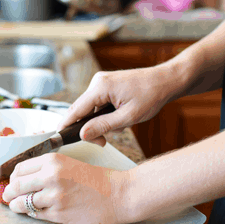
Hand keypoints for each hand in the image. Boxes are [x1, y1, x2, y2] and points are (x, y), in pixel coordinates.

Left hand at [1, 153, 129, 223]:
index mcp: (52, 161)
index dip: (12, 177)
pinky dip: (32, 214)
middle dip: (8, 193)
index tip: (10, 182)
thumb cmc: (95, 179)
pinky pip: (36, 215)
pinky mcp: (59, 214)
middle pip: (15, 186)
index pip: (19, 169)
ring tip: (17, 206)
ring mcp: (54, 197)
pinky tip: (36, 211)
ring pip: (22, 203)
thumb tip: (20, 179)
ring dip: (17, 206)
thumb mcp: (69, 164)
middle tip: (8, 196)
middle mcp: (51, 177)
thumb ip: (46, 170)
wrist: (119, 194)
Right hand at [57, 66, 177, 146]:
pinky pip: (97, 104)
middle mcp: (97, 82)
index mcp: (101, 87)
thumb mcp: (128, 117)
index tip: (59, 138)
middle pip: (80, 110)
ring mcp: (101, 82)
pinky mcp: (105, 85)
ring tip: (120, 125)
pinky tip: (119, 117)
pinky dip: (104, 114)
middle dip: (89, 128)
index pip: (75, 109)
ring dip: (100, 122)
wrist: (165, 81)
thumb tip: (83, 134)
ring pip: (89, 109)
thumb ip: (103, 126)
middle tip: (103, 142)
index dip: (66, 125)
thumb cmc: (151, 96)